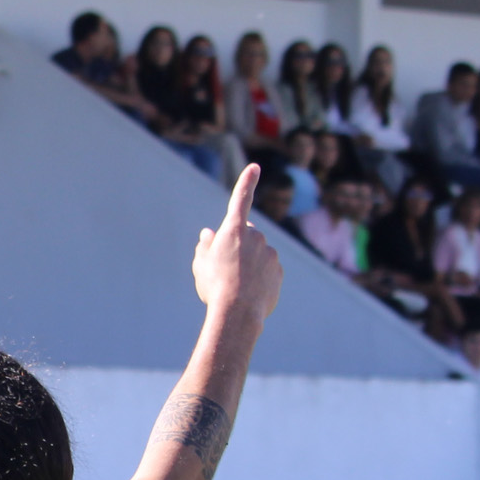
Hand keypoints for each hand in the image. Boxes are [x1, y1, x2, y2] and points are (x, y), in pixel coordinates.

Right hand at [193, 163, 282, 322]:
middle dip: (238, 245)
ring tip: (235, 286)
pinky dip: (258, 278)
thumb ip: (205, 246)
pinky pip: (266, 270)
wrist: (238, 313)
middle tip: (224, 268)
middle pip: (245, 235)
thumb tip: (210, 235)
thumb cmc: (214, 286)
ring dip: (247, 264)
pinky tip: (248, 293)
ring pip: (257, 254)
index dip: (247, 181)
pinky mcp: (278, 271)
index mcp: (233, 230)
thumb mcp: (201, 264)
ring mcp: (270, 253)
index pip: (241, 199)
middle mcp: (255, 236)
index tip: (255, 167)